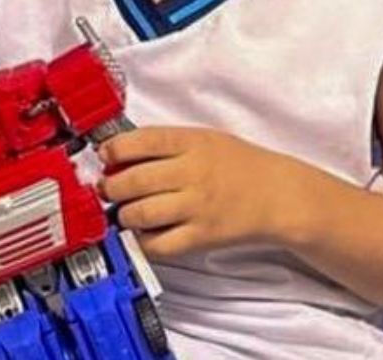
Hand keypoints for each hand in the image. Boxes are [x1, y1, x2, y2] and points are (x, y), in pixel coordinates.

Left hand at [98, 127, 318, 259]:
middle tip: (107, 188)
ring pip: (140, 214)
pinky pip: (159, 244)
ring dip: (123, 215)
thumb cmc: (239, 164)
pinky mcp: (201, 235)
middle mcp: (192, 173)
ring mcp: (196, 206)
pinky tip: (144, 232)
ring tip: (125, 211)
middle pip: (132, 180)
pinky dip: (143, 241)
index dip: (112, 149)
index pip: (139, 141)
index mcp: (191, 142)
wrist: (278, 194)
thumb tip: (119, 154)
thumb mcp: (204, 138)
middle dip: (110, 187)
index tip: (104, 156)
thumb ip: (165, 144)